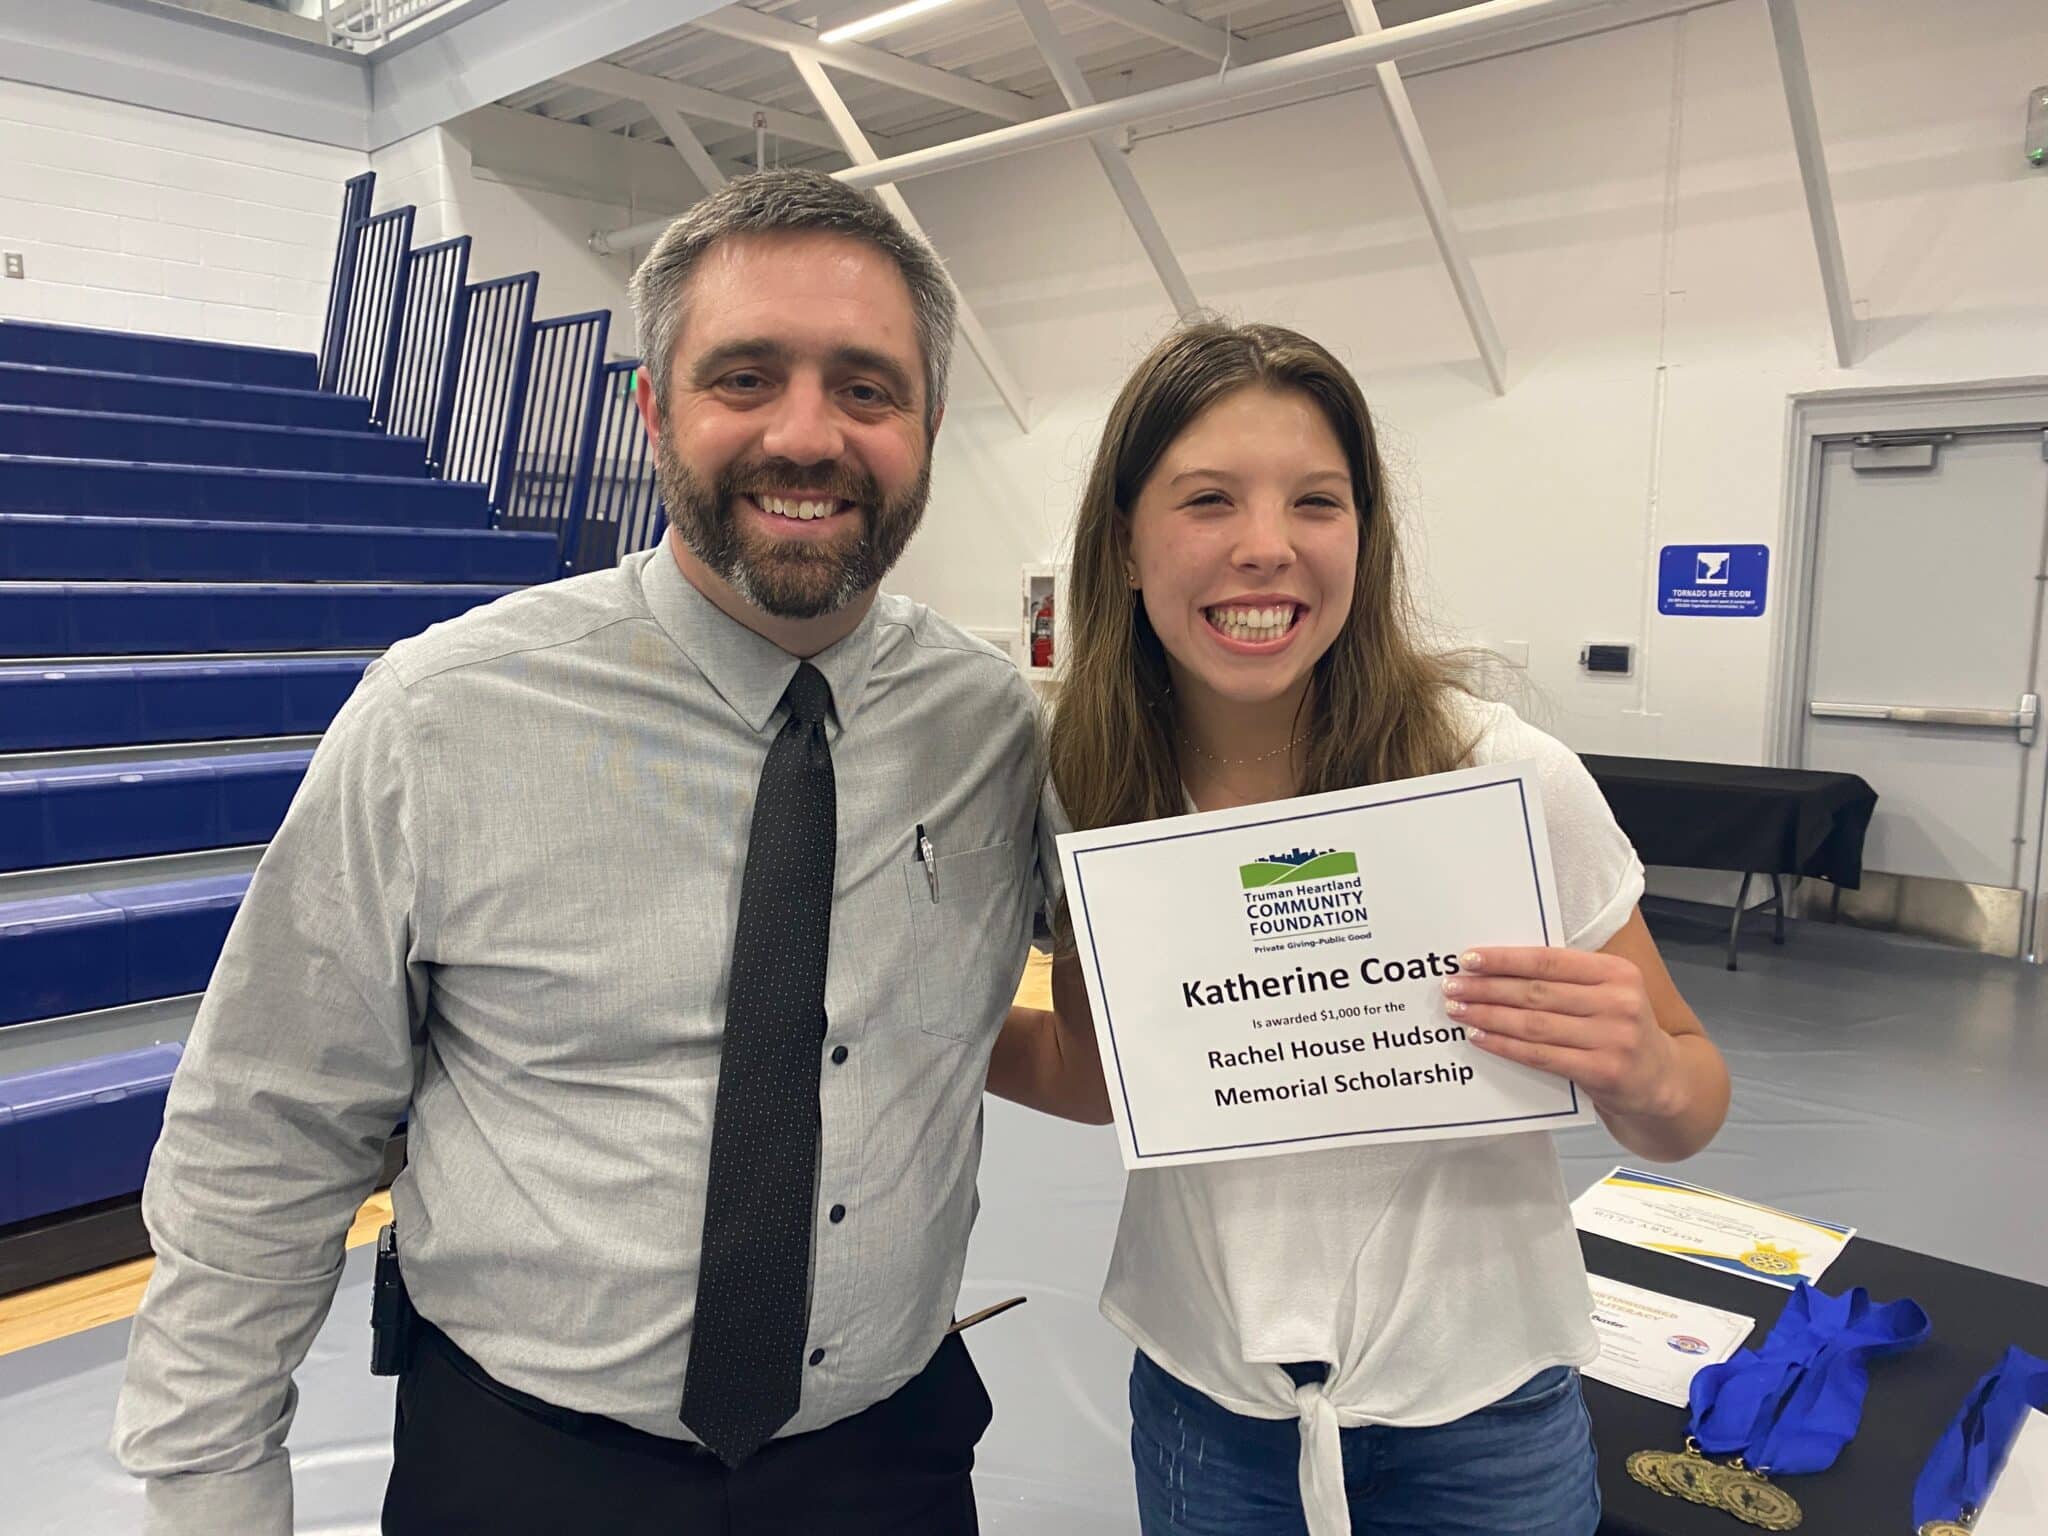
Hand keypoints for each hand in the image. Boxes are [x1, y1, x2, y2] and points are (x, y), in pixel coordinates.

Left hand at [1442, 947, 1678, 1120]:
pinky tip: (1480, 1037)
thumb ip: (1567, 979)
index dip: (1505, 960)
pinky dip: (1505, 1045)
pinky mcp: (1603, 1071)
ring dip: (1488, 1016)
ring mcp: (1613, 1039)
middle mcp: (1618, 1002)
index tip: (1469, 959)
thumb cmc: (1622, 1030)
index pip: (1549, 961)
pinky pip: (1540, 1055)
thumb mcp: (1609, 993)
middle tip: (1452, 986)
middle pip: (1536, 992)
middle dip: (1487, 988)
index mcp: (1616, 973)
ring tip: (1458, 1010)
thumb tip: (1499, 967)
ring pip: (1534, 1024)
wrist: (1662, 1081)